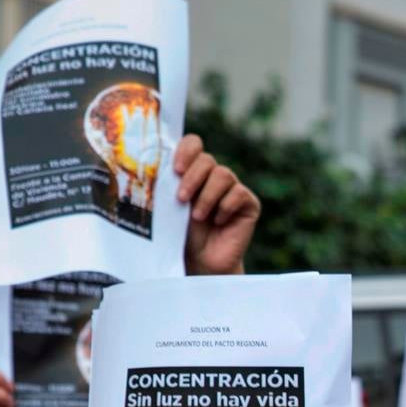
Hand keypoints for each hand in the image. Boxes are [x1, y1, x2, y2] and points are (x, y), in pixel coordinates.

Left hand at [174, 134, 260, 275]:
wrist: (201, 262)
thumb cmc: (182, 234)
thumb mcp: (170, 206)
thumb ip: (168, 184)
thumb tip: (156, 164)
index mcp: (193, 171)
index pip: (193, 144)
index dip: (186, 150)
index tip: (174, 169)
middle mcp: (214, 176)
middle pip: (207, 159)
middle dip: (192, 178)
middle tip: (181, 198)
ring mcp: (233, 188)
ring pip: (223, 175)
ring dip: (207, 196)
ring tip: (198, 217)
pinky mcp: (249, 203)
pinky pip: (238, 193)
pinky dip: (225, 207)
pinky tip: (219, 223)